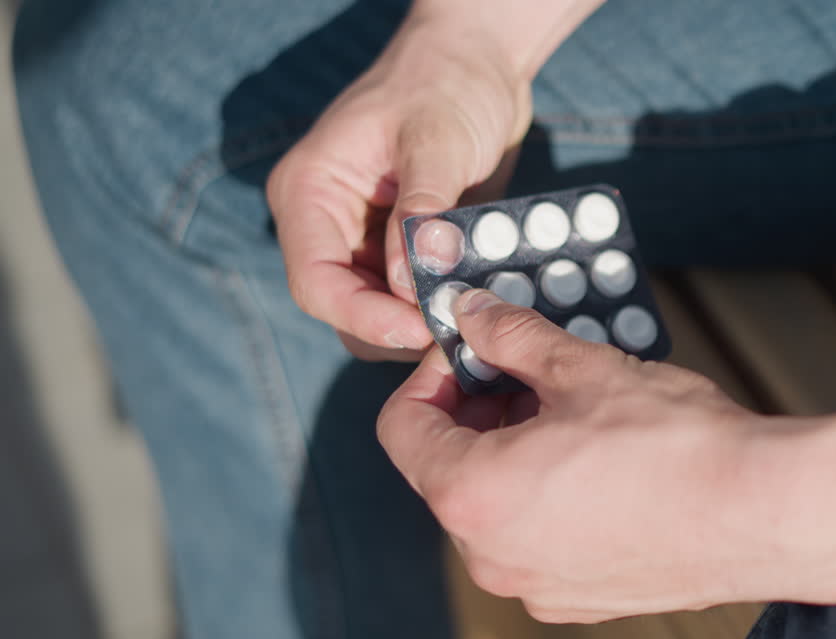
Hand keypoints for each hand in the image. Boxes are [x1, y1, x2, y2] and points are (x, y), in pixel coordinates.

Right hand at [267, 15, 530, 360]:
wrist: (479, 63)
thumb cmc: (447, 83)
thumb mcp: (437, 139)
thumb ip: (423, 210)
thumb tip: (415, 284)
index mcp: (309, 193)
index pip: (315, 282)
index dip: (365, 317)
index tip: (422, 329)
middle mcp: (327, 226)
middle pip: (343, 311)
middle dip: (395, 329)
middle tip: (458, 331)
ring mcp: (364, 242)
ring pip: (378, 316)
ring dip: (420, 325)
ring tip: (471, 320)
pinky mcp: (401, 252)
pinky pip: (412, 301)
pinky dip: (439, 309)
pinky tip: (476, 304)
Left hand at [378, 290, 835, 621]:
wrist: (765, 511)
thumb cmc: (676, 444)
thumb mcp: (582, 368)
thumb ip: (512, 337)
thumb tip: (475, 313)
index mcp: (471, 496)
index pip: (402, 428)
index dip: (429, 376)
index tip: (470, 350)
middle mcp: (490, 555)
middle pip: (446, 470)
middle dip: (476, 413)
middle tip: (524, 369)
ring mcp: (536, 584)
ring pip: (494, 508)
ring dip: (513, 454)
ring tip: (571, 409)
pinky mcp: (582, 598)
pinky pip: (538, 541)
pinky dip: (548, 498)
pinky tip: (600, 462)